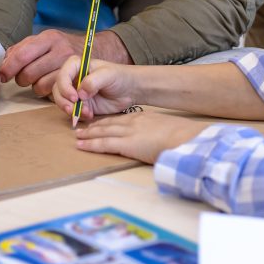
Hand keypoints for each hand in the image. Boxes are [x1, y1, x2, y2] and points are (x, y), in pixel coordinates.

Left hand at [1, 29, 130, 96]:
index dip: (8, 68)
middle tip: (26, 80)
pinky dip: (52, 96)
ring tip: (43, 83)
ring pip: (40, 86)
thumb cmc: (69, 50)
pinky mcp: (81, 80)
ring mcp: (71, 64)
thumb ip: (26, 48)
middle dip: (23, 80)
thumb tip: (5, 59)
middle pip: (28, 73)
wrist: (104, 55)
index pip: (22, 53)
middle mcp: (60, 49)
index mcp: (49, 37)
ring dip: (38, 89)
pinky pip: (55, 95)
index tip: (2, 76)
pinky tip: (56, 89)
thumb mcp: (48, 43)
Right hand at [51, 56, 137, 121]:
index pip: (62, 74)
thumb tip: (80, 93)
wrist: (130, 90)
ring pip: (62, 102)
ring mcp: (76, 93)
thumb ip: (93, 81)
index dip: (64, 86)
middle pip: (58, 89)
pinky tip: (90, 115)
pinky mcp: (81, 105)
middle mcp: (73, 79)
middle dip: (63, 101)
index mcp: (77, 66)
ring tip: (86, 112)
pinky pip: (73, 112)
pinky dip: (78, 115)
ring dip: (70, 110)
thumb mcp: (108, 75)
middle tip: (72, 109)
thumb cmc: (120, 77)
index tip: (74, 97)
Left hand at [75, 111, 211, 163]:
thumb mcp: (168, 130)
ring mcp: (129, 132)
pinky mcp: (126, 144)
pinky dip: (91, 144)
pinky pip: (104, 143)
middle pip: (109, 123)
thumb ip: (159, 133)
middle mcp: (133, 122)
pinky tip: (81, 145)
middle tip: (82, 128)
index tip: (99, 123)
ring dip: (89, 134)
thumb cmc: (182, 137)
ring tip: (78, 136)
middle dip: (95, 126)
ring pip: (103, 131)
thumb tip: (159, 140)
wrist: (186, 138)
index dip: (108, 121)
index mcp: (144, 118)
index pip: (121, 119)